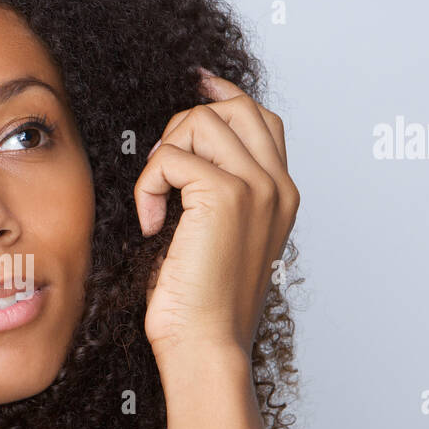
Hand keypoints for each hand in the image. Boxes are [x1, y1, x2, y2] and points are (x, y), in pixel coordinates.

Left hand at [137, 69, 298, 361]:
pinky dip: (147, 186)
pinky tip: (152, 224)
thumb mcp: (215, 236)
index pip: (259, 117)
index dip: (223, 93)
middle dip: (184, 125)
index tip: (195, 81)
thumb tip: (186, 147)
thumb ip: (214, 191)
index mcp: (281, 195)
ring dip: (163, 155)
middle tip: (161, 173)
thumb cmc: (201, 305)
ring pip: (201, 120)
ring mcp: (257, 187)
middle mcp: (277, 186)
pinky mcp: (225, 196)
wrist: (206, 346)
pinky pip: (169, 157)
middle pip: (232, 106)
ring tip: (157, 202)